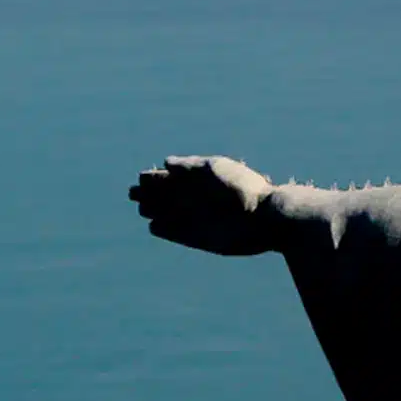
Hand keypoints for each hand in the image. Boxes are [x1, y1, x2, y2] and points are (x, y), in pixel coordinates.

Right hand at [128, 155, 274, 255]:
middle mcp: (191, 197)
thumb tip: (165, 163)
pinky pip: (170, 232)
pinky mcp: (195, 237)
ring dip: (150, 209)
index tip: (145, 178)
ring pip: (161, 212)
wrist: (264, 218)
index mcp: (195, 178)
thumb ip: (189, 167)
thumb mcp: (214, 170)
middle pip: (159, 195)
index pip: (164, 176)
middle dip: (145, 194)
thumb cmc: (241, 189)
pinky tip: (155, 224)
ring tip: (144, 208)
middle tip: (136, 194)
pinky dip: (161, 227)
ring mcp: (192, 217)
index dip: (151, 177)